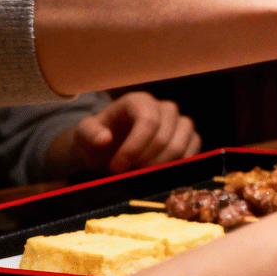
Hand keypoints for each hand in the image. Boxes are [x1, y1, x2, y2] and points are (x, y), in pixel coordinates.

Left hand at [51, 92, 200, 176]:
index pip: (149, 121)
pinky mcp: (189, 138)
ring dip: (161, 166)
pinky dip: (177, 166)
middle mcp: (164, 108)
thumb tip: (104, 139)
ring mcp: (180, 122)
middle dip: (146, 161)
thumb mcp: (83, 135)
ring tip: (140, 173)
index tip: (117, 167)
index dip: (135, 147)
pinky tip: (157, 172)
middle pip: (166, 137)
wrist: (108, 151)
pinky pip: (192, 152)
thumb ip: (90, 134)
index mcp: (139, 101)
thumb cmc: (96, 140)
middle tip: (128, 174)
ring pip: (182, 145)